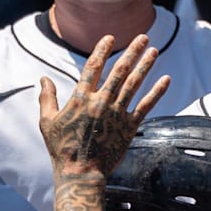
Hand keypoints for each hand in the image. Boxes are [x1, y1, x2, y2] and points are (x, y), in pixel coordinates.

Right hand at [39, 34, 169, 176]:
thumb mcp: (47, 122)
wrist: (81, 174)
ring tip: (154, 51)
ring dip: (146, 66)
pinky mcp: (129, 127)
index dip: (102, 50)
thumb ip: (47, 98)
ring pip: (135, 84)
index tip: (110, 37)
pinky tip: (166, 80)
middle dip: (132, 52)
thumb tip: (43, 79)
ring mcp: (117, 114)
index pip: (93, 67)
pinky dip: (157, 92)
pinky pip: (146, 106)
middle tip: (143, 37)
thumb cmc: (61, 149)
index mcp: (81, 99)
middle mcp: (101, 102)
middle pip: (120, 71)